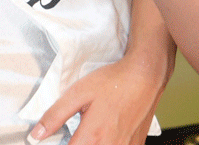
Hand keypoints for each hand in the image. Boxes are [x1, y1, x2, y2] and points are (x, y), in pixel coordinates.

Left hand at [29, 53, 167, 144]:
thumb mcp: (79, 92)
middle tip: (82, 131)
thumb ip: (55, 116)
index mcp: (92, 137)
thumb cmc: (115, 80)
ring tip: (94, 132)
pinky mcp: (136, 143)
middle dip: (81, 143)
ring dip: (96, 143)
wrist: (147, 74)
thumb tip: (36, 135)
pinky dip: (111, 144)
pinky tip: (109, 135)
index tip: (64, 139)